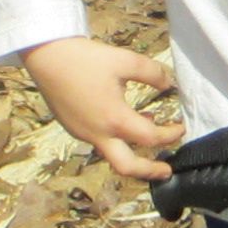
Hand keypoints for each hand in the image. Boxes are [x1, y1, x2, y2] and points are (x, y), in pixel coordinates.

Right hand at [21, 37, 183, 181]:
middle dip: (150, 172)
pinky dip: (116, 139)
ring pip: (112, 155)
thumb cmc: (86, 58)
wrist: (46, 56)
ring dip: (132, 152)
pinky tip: (121, 120)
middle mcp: (98, 134)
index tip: (180, 128)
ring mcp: (83, 134)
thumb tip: (169, 84)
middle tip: (167, 171)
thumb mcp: (125, 60)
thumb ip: (152, 73)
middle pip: (127, 167)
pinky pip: (99, 142)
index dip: (170, 135)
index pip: (151, 138)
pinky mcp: (73, 128)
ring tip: (148, 136)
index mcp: (115, 119)